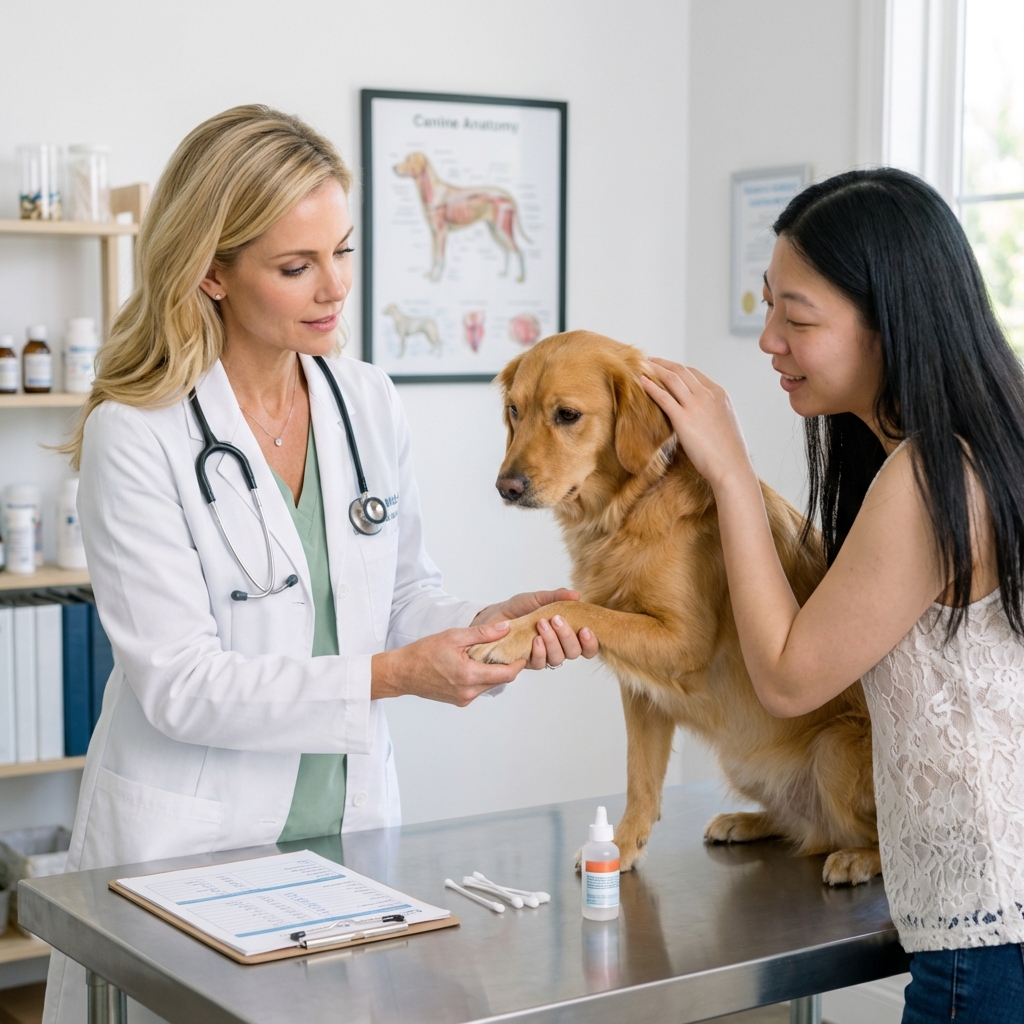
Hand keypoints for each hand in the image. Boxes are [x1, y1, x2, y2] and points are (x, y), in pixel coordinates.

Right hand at [371, 622, 525, 705]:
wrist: (402, 673)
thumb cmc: (423, 653)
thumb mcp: (454, 636)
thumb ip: (482, 633)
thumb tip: (505, 628)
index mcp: (469, 675)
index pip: (505, 674)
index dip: (518, 664)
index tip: (523, 653)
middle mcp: (468, 692)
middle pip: (499, 680)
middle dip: (507, 666)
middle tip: (510, 650)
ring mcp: (463, 699)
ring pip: (489, 685)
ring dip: (493, 672)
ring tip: (491, 655)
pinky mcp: (458, 701)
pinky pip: (477, 689)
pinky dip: (481, 678)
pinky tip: (474, 664)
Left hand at [473, 589, 598, 667]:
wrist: (494, 616)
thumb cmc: (518, 609)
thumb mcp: (538, 599)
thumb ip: (556, 597)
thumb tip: (576, 595)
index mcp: (565, 633)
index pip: (586, 645)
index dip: (590, 642)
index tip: (585, 629)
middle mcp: (558, 647)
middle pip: (574, 652)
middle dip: (568, 636)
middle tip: (557, 619)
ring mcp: (544, 656)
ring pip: (558, 658)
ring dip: (553, 641)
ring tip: (542, 624)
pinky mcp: (528, 662)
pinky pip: (540, 663)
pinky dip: (540, 651)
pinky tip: (536, 639)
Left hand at [641, 359, 752, 489]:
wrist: (732, 467)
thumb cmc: (728, 452)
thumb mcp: (724, 423)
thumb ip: (711, 411)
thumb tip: (698, 414)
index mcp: (719, 394)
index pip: (694, 373)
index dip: (676, 368)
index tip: (664, 367)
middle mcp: (708, 395)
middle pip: (681, 371)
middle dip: (663, 363)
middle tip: (648, 360)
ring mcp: (696, 405)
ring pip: (671, 379)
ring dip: (654, 369)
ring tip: (640, 366)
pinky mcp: (684, 419)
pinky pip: (663, 397)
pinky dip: (650, 386)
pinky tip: (640, 382)